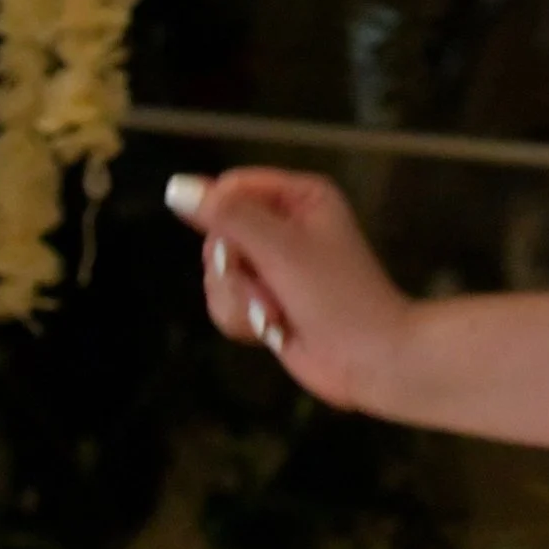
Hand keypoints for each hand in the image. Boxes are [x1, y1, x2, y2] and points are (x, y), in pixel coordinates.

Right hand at [164, 168, 412, 409]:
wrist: (369, 360)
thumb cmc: (339, 298)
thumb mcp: (281, 248)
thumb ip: (228, 216)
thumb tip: (178, 188)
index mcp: (300, 197)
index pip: (231, 188)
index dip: (220, 218)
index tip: (232, 251)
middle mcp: (285, 226)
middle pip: (217, 234)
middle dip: (233, 271)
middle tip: (267, 287)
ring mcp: (274, 266)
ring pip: (215, 274)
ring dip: (239, 300)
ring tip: (275, 313)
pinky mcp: (265, 300)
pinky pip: (223, 302)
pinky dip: (242, 319)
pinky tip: (272, 329)